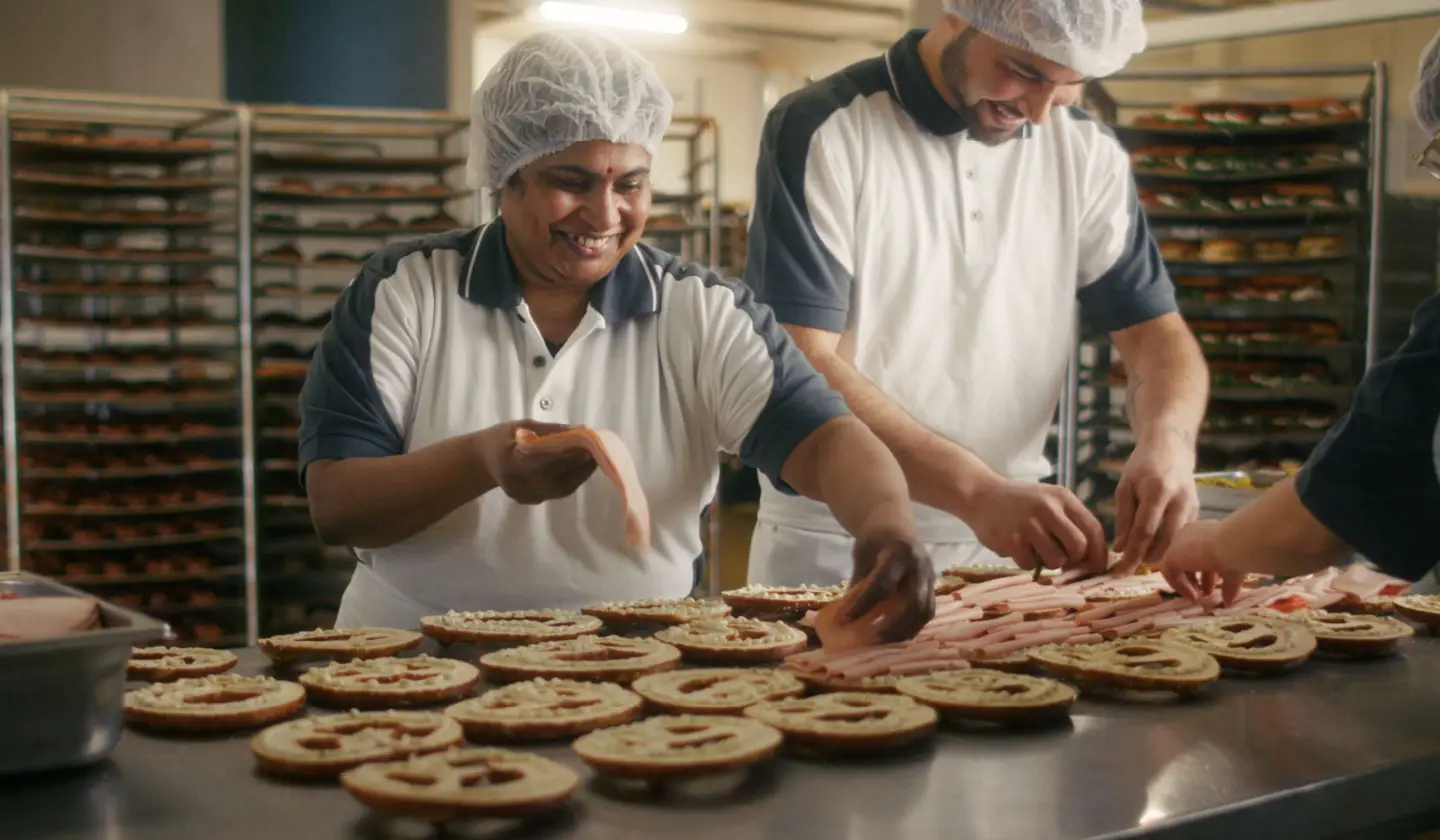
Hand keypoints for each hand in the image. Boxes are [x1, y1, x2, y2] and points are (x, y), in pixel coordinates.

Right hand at [475, 420, 597, 504]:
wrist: (481, 461)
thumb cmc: (502, 438)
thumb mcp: (522, 426)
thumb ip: (550, 431)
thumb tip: (581, 431)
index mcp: (515, 462)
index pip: (552, 461)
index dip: (575, 455)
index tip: (593, 444)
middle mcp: (522, 484)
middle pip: (561, 478)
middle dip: (583, 465)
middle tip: (599, 451)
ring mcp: (526, 496)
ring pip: (563, 489)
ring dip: (581, 474)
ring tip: (592, 459)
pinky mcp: (531, 501)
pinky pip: (557, 492)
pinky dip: (571, 480)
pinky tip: (578, 469)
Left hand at [843, 528, 935, 642]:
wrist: (897, 525)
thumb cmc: (876, 538)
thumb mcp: (861, 554)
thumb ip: (858, 581)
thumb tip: (845, 613)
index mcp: (899, 553)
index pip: (882, 584)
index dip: (863, 605)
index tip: (844, 621)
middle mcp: (920, 566)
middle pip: (913, 603)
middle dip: (893, 625)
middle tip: (871, 639)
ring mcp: (930, 577)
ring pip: (925, 612)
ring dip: (905, 631)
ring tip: (882, 642)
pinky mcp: (933, 588)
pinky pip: (927, 612)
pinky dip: (911, 628)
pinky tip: (894, 637)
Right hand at [967, 477, 1107, 572]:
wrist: (980, 494)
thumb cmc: (1021, 503)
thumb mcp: (1049, 501)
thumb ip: (1070, 523)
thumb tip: (1090, 559)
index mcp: (1063, 498)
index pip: (1093, 529)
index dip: (1099, 553)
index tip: (1098, 567)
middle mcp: (1048, 509)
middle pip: (1079, 547)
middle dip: (1074, 560)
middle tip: (1062, 558)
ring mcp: (1029, 524)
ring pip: (1056, 560)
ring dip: (1048, 562)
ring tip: (1035, 549)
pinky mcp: (1011, 540)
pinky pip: (1029, 565)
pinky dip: (1025, 562)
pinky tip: (1017, 547)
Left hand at [1113, 439, 1199, 573]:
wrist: (1172, 448)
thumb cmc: (1142, 466)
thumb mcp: (1125, 487)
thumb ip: (1123, 518)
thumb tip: (1121, 549)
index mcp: (1158, 491)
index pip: (1144, 532)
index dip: (1132, 555)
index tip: (1120, 572)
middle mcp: (1179, 501)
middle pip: (1165, 541)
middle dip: (1146, 559)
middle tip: (1129, 566)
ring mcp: (1193, 506)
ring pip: (1177, 542)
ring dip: (1159, 555)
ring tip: (1140, 558)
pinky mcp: (1199, 511)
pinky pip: (1184, 536)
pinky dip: (1171, 546)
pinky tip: (1156, 549)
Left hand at [1156, 519, 1243, 604]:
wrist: (1231, 545)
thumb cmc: (1237, 553)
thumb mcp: (1234, 570)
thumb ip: (1229, 584)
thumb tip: (1229, 601)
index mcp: (1204, 532)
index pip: (1199, 553)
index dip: (1206, 572)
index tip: (1212, 587)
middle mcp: (1188, 534)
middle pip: (1187, 559)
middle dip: (1195, 579)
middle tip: (1203, 593)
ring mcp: (1177, 544)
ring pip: (1178, 566)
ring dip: (1187, 584)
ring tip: (1197, 598)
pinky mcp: (1171, 556)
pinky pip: (1171, 575)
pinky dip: (1181, 586)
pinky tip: (1194, 596)